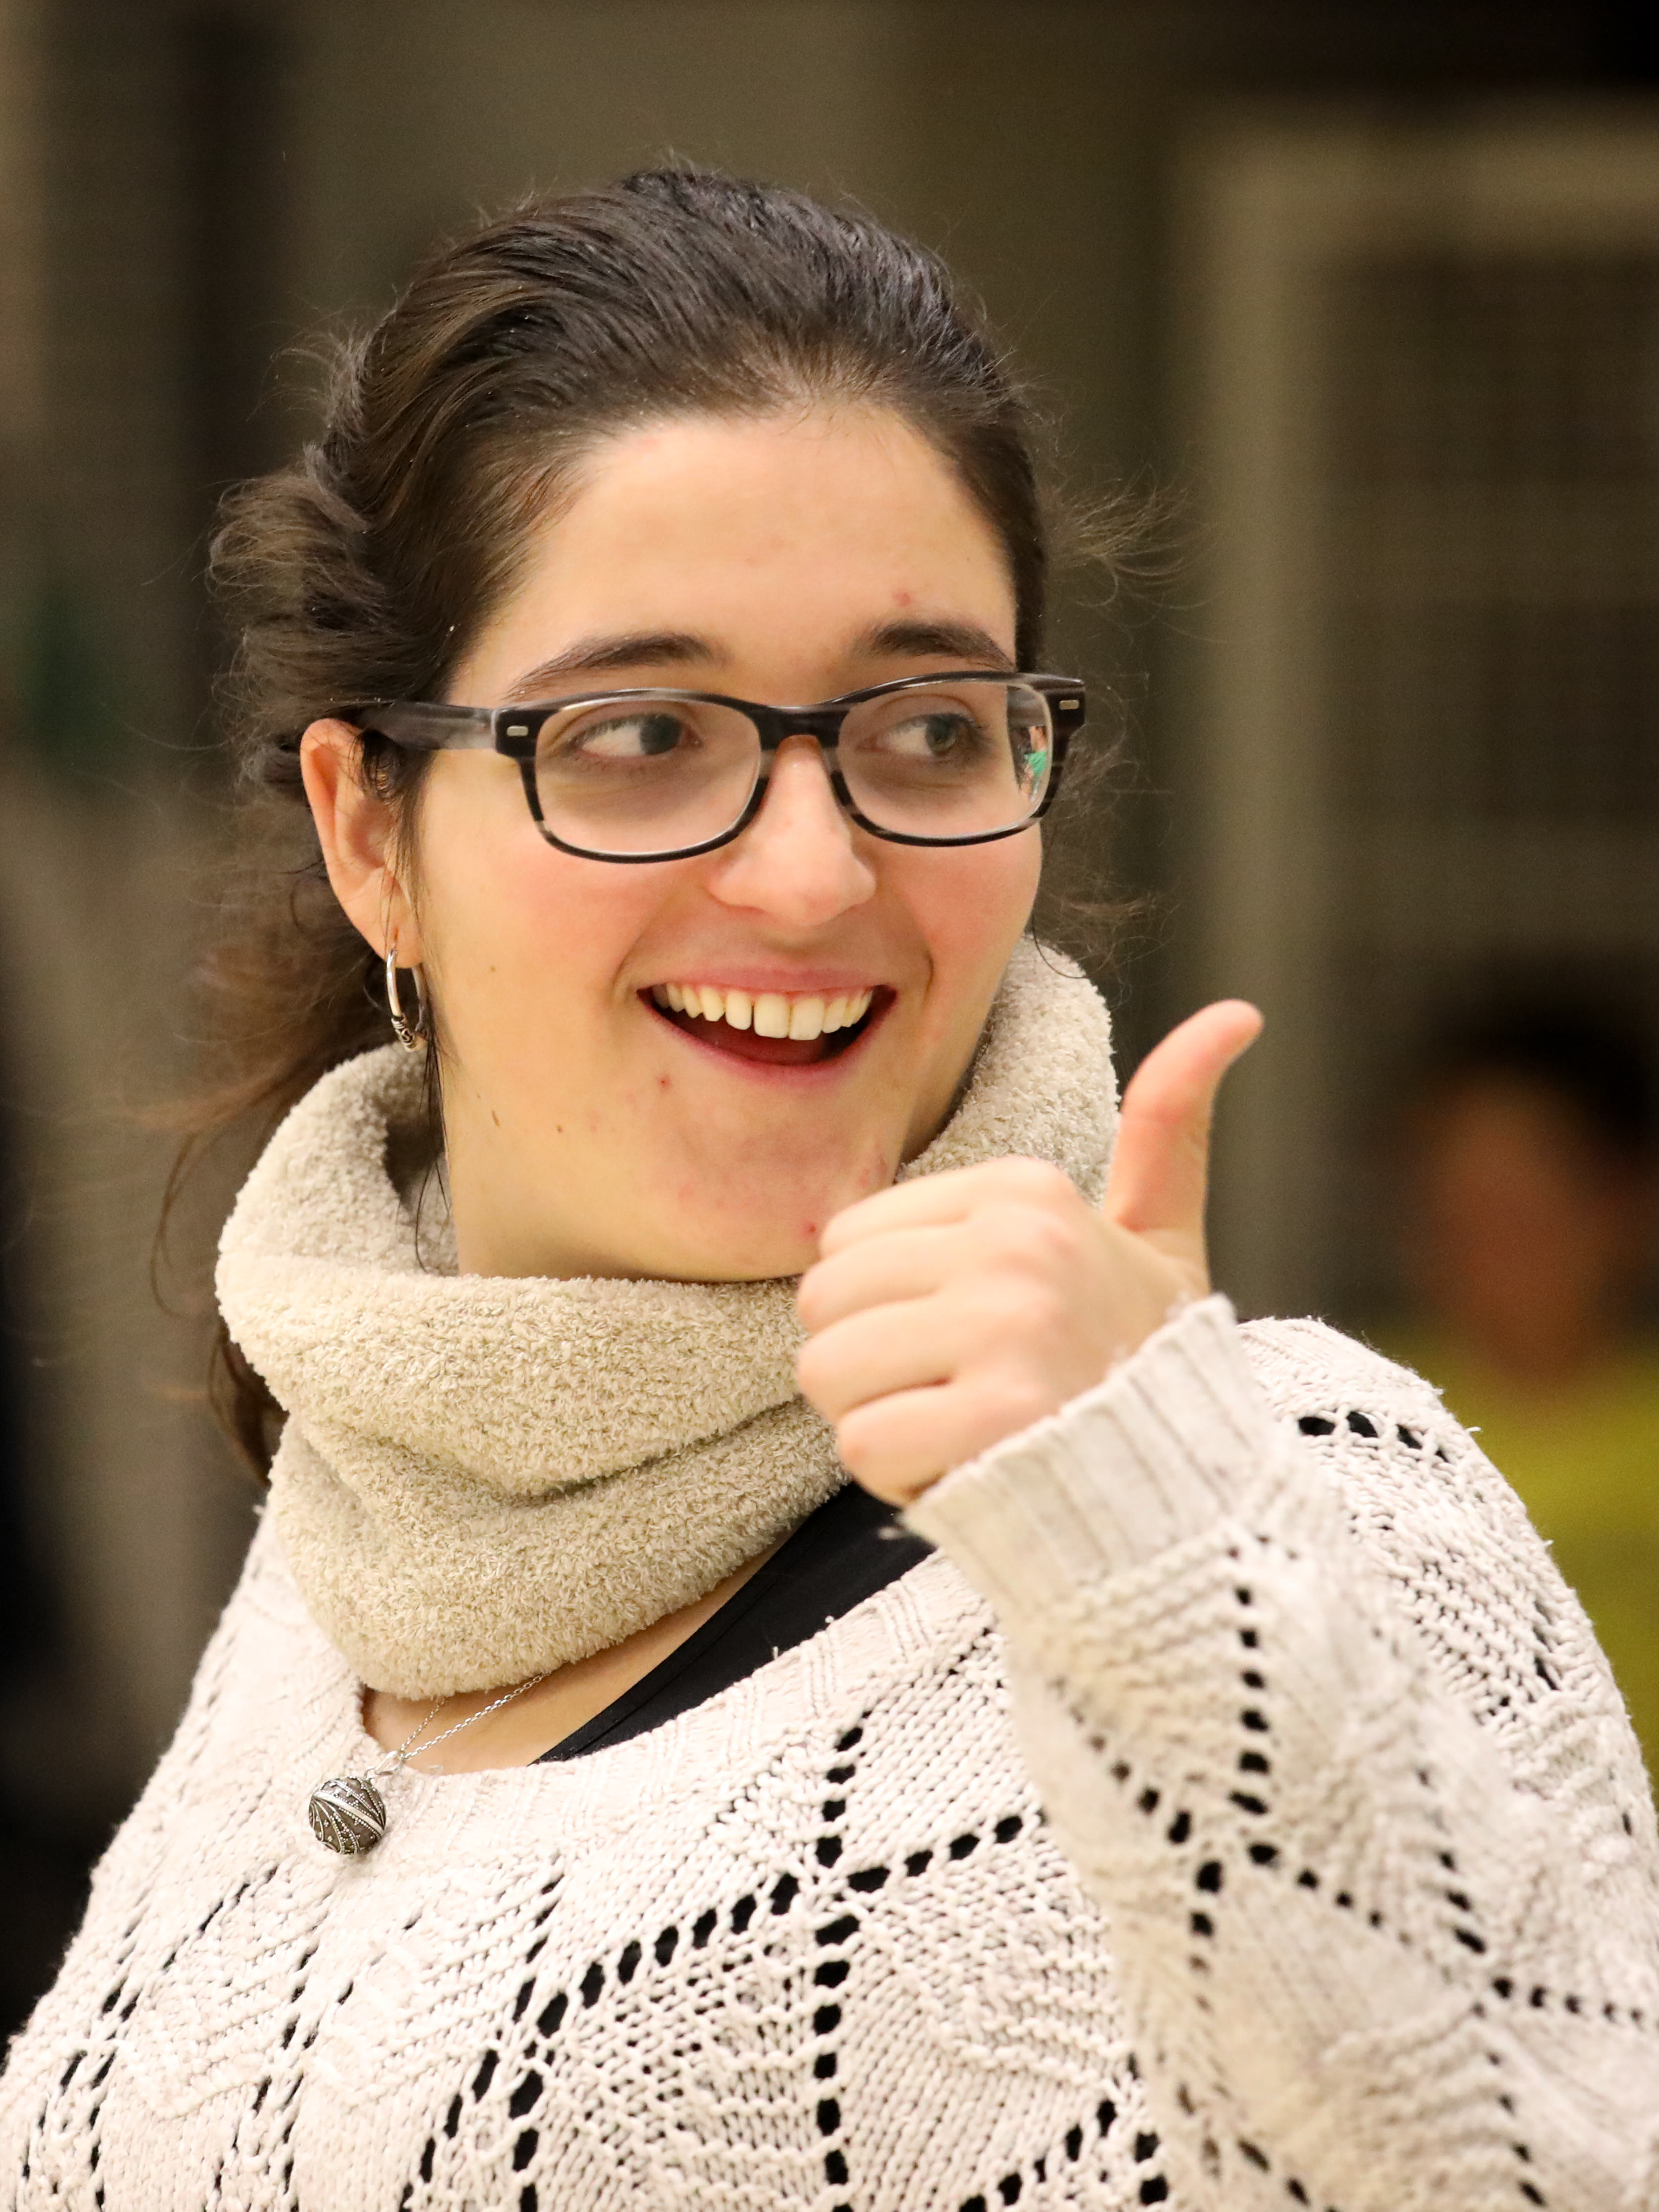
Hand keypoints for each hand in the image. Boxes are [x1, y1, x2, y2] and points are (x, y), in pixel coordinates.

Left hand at [795, 1001, 1262, 1503]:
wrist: (1192, 1501)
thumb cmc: (1146, 1365)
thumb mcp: (1160, 1237)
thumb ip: (1169, 1126)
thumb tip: (1235, 1014)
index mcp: (1026, 1191)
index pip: (844, 1240)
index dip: (890, 1306)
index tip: (981, 1335)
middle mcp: (1016, 1246)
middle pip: (823, 1302)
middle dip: (872, 1363)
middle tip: (964, 1388)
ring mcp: (1008, 1329)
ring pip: (826, 1373)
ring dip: (879, 1421)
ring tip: (966, 1427)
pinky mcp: (994, 1420)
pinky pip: (862, 1446)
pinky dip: (901, 1482)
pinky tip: (971, 1472)